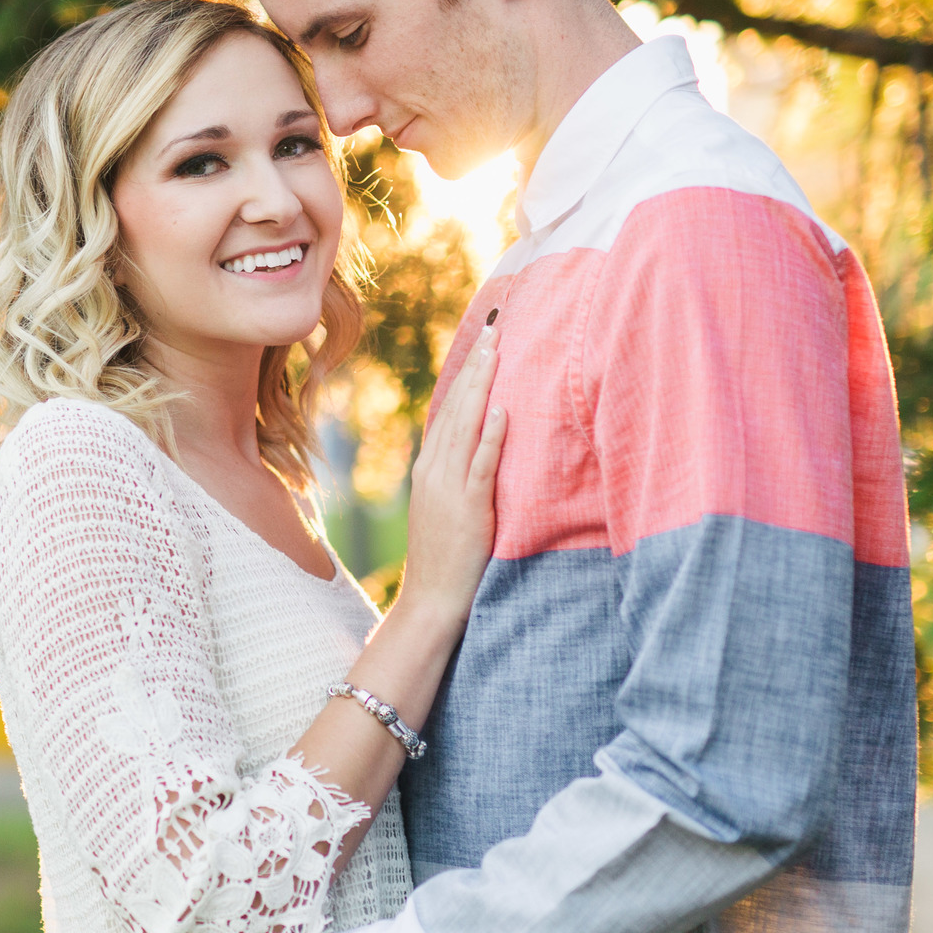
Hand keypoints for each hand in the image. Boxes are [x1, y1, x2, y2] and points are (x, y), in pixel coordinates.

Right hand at [396, 317, 506, 625]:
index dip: (467, 375)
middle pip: (457, 407)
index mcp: (430, 468)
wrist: (431, 602)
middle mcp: (435, 470)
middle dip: (477, 367)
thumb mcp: (447, 510)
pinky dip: (491, 436)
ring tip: (499, 352)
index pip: (449, 410)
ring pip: (466, 426)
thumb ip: (458, 478)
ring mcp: (449, 488)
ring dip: (484, 386)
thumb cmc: (446, 561)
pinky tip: (502, 409)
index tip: (483, 344)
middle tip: (496, 330)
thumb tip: (479, 452)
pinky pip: (481, 466)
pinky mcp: (468, 509)